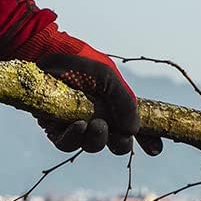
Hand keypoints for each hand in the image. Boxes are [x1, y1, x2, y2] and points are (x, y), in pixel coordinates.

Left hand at [10, 24, 162, 156]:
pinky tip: (78, 125)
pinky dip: (75, 138)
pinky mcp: (54, 126)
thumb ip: (125, 102)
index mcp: (115, 106)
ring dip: (98, 140)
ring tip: (96, 124)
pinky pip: (66, 143)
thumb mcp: (108, 77)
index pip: (135, 128)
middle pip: (116, 144)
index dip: (148, 141)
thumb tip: (133, 130)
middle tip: (118, 133)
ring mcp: (76, 123)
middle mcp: (98, 117)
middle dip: (121, 144)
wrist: (45, 51)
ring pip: (92, 145)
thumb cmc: (78, 61)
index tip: (155, 148)